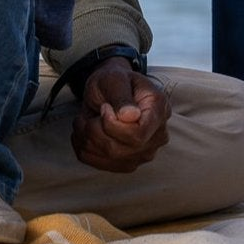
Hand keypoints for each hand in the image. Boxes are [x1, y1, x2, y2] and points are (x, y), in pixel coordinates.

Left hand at [70, 57, 170, 171]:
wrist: (110, 91)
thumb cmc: (114, 81)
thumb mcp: (115, 79)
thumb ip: (122, 96)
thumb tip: (131, 116)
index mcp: (159, 109)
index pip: (138, 135)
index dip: (113, 126)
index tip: (104, 108)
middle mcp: (157, 135)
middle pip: (120, 149)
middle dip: (94, 132)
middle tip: (88, 114)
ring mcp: (145, 152)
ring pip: (109, 158)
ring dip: (87, 139)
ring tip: (84, 121)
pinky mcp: (129, 163)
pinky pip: (100, 164)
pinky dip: (85, 149)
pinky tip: (85, 133)